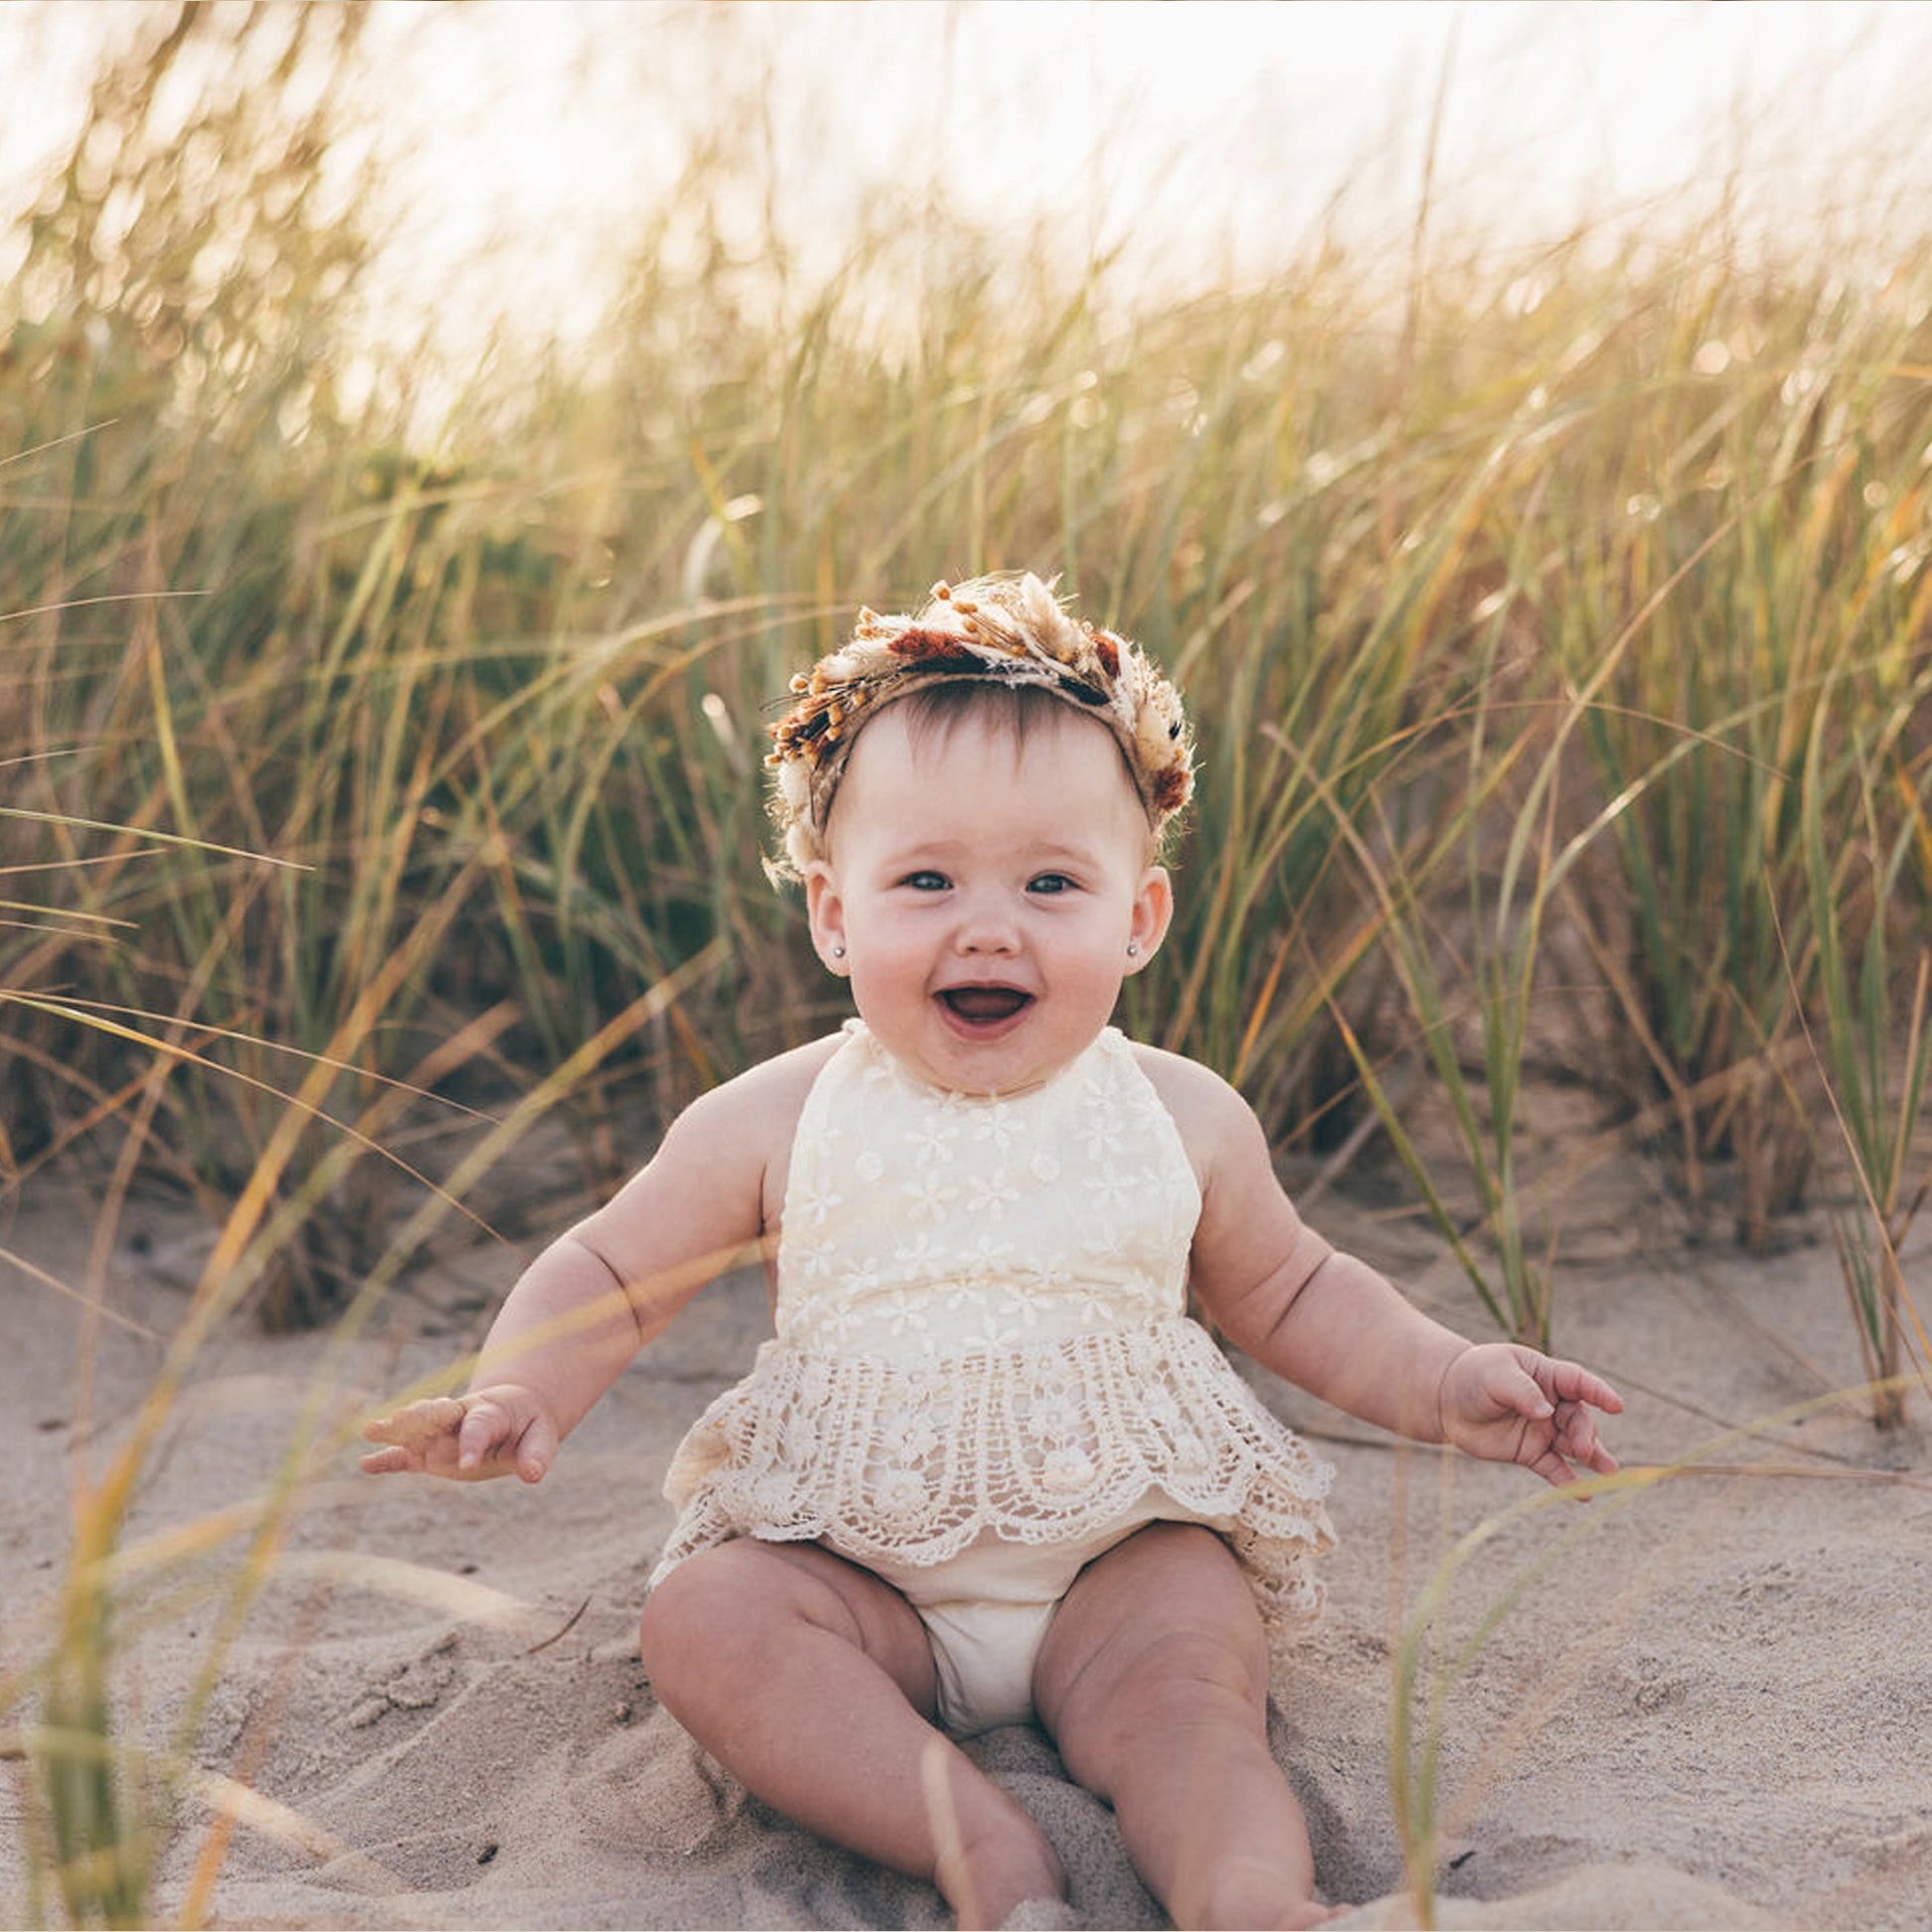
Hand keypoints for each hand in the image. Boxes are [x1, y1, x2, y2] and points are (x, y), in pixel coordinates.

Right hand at [359, 1385, 560, 1483]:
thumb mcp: (541, 1437)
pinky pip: (405, 1455)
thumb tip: (532, 1474)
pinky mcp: (429, 1452)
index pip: (478, 1426)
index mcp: (491, 1411)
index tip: (467, 1466)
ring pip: (416, 1429)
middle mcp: (460, 1418)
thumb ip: (536, 1454)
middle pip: (438, 1413)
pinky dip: (387, 1459)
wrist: (515, 1414)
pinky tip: (365, 1464)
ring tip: (371, 1430)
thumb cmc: (529, 1426)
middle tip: (401, 1421)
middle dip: (420, 1417)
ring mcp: (441, 1434)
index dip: (473, 1444)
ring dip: (395, 1429)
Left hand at [1436, 1343, 1621, 1489]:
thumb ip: (1522, 1391)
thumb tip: (1547, 1413)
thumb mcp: (1495, 1375)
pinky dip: (1568, 1481)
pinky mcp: (1531, 1453)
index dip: (1599, 1393)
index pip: (1579, 1382)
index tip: (1617, 1406)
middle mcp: (1552, 1404)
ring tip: (1609, 1471)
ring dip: (1591, 1457)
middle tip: (1582, 1448)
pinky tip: (1583, 1495)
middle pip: (1578, 1418)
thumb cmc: (1475, 1376)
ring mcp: (1543, 1430)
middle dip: (1585, 1433)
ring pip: (1573, 1444)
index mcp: (1546, 1375)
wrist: (1447, 1401)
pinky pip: (1554, 1468)